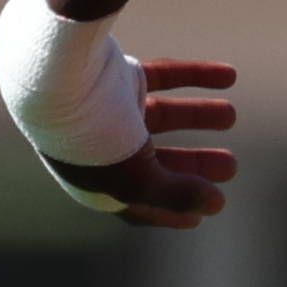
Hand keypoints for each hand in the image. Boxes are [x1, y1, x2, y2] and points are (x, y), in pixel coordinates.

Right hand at [85, 58, 239, 230]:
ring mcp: (108, 106)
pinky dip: (196, 75)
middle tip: (230, 167)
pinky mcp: (117, 72)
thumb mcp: (137, 176)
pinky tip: (229, 75)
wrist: (56, 75)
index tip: (204, 215)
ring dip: (196, 116)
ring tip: (230, 115)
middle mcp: (100, 144)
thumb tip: (217, 204)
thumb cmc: (92, 136)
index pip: (137, 203)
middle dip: (193, 164)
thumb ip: (176, 193)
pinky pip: (163, 74)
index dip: (171, 212)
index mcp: (96, 178)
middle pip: (155, 160)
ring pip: (161, 113)